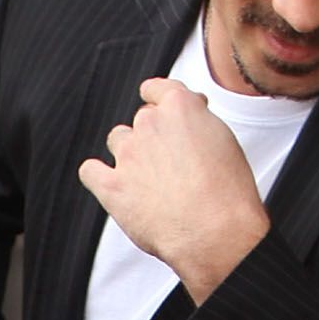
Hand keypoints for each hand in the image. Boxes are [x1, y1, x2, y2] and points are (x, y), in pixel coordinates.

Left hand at [76, 78, 268, 299]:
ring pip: (118, 140)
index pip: (158, 89)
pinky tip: (111, 183)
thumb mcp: (225, 141)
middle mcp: (150, 125)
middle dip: (153, 134)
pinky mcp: (111, 185)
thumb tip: (188, 123)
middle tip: (169, 159)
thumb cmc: (227, 192)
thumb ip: (199, 124)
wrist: (213, 230)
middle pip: (142, 119)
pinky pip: (90, 171)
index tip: (163, 107)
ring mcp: (128, 154)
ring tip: (148, 175)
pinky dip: (97, 175)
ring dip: (128, 152)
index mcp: (180, 108)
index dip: (161, 98)